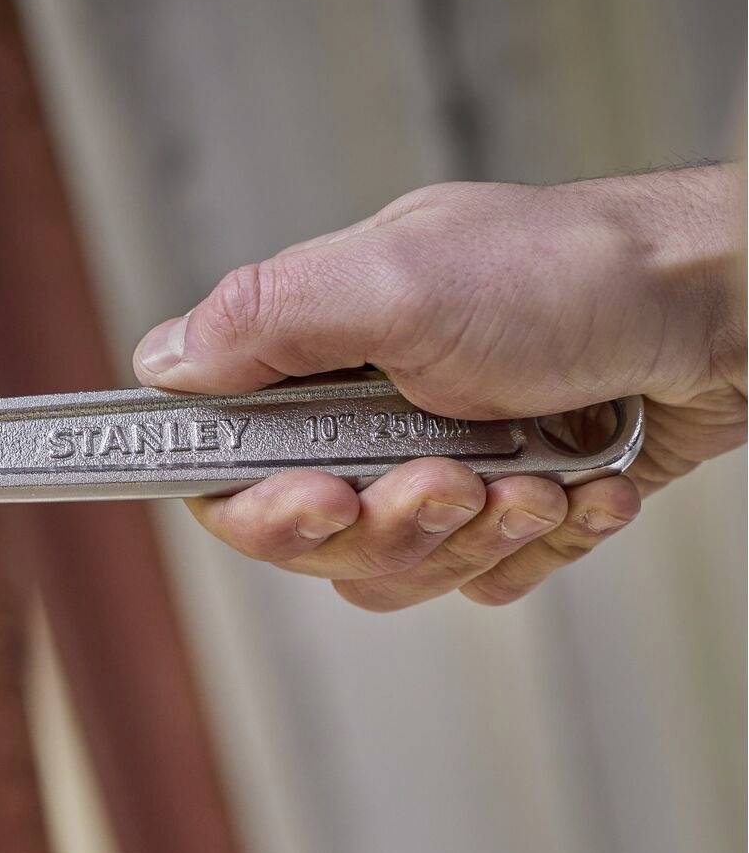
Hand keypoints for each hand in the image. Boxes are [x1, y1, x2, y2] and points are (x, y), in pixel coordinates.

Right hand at [133, 167, 744, 608]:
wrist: (730, 313)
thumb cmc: (580, 275)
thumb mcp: (401, 278)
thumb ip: (268, 321)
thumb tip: (160, 363)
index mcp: (318, 353)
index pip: (228, 465)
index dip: (256, 507)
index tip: (313, 498)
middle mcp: (367, 414)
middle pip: (311, 539)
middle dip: (389, 523)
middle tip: (451, 477)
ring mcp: (437, 463)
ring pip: (397, 570)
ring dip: (474, 536)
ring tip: (536, 476)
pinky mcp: (507, 504)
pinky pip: (484, 578)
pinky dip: (542, 542)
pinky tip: (584, 485)